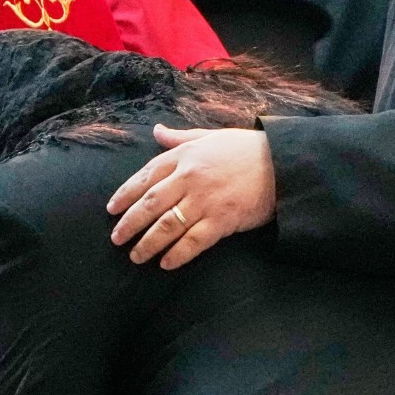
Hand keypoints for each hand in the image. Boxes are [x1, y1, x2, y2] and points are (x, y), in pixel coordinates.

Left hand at [106, 126, 275, 268]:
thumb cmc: (246, 149)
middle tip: (116, 238)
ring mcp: (205, 201)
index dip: (125, 194)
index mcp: (185, 156)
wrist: (283, 164)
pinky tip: (165, 264)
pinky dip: (177, 254)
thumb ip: (180, 138)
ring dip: (148, 244)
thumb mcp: (210, 137)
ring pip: (166, 226)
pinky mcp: (222, 221)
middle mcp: (190, 178)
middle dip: (129, 224)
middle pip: (150, 204)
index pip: (146, 176)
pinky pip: (192, 242)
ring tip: (136, 256)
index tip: (112, 208)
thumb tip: (156, 131)